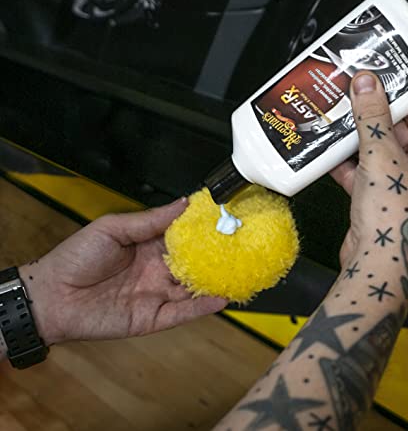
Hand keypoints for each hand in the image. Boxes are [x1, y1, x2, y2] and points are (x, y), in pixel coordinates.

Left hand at [19, 199, 227, 344]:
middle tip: (243, 246)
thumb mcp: (113, 227)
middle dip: (217, 256)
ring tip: (241, 272)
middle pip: (195, 263)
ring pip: (193, 288)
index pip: (184, 236)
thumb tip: (183, 203)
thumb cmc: (76, 258)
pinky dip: (202, 306)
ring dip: (216, 282)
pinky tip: (221, 297)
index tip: (226, 219)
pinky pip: (182, 312)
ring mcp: (157, 293)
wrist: (52, 297)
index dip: (205, 229)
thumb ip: (150, 219)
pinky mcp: (153, 317)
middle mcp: (158, 269)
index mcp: (149, 244)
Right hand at [331, 72, 407, 298]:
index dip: (398, 92)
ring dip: (354, 138)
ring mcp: (400, 181)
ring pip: (376, 148)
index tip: (376, 77)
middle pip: (396, 128)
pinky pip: (362, 168)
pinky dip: (345, 162)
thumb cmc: (395, 221)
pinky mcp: (378, 194)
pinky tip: (328, 152)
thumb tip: (367, 86)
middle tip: (349, 96)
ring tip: (335, 120)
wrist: (377, 262)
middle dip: (370, 115)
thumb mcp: (382, 157)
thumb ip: (372, 119)